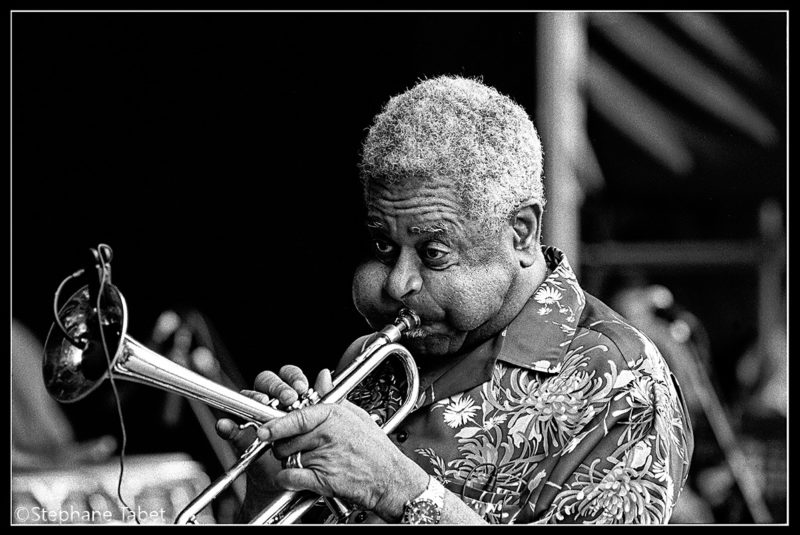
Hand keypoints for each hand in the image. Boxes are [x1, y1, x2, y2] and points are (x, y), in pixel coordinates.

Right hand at [214, 365, 334, 517]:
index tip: (301, 387)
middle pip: (266, 381)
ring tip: (264, 403)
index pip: (287, 376)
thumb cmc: (307, 451)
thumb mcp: (319, 425)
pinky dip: (227, 426)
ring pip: (248, 398)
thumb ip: (323, 400)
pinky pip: (230, 429)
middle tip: (289, 398)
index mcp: (290, 397)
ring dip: (255, 398)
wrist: (292, 484)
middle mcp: (271, 403)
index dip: (293, 377)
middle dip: (277, 386)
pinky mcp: (242, 437)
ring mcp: (255, 418)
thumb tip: (324, 375)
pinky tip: (226, 425)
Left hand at [254, 369, 427, 521]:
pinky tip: (295, 477)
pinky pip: (291, 477)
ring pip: (287, 459)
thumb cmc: (374, 448)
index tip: (264, 429)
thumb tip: (322, 377)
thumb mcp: (355, 414)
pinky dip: (287, 479)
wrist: (389, 477)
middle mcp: (327, 435)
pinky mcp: (322, 480)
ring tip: (307, 460)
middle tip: (296, 447)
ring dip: (289, 462)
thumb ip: (333, 396)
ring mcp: (324, 457)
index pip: (296, 417)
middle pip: (286, 440)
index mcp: (332, 416)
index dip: (276, 424)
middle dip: (285, 445)